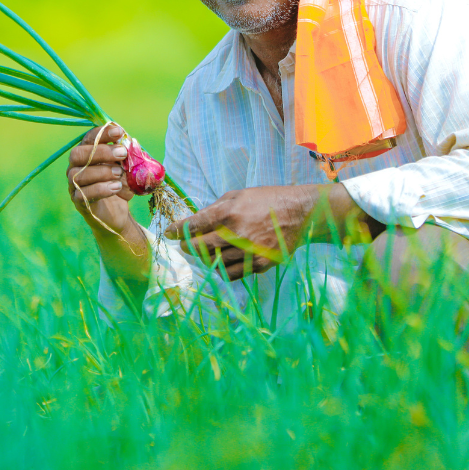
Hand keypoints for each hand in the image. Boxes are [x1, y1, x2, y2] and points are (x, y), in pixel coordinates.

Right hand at [66, 124, 135, 234]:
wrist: (116, 213)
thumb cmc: (119, 184)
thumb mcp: (125, 168)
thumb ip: (126, 156)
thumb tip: (130, 142)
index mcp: (86, 154)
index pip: (88, 139)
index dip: (102, 133)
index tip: (119, 131)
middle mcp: (75, 167)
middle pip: (77, 154)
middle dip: (101, 152)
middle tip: (122, 153)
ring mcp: (74, 185)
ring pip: (78, 174)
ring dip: (102, 171)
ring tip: (119, 173)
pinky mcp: (79, 202)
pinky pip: (83, 194)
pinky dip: (101, 189)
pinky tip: (116, 187)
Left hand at [163, 185, 322, 279]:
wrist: (299, 213)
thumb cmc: (266, 200)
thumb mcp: (238, 195)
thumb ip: (214, 209)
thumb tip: (195, 221)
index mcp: (229, 213)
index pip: (194, 225)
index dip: (178, 230)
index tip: (169, 233)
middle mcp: (237, 234)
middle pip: (200, 247)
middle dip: (187, 247)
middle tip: (184, 245)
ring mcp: (249, 252)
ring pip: (215, 264)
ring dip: (204, 259)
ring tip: (203, 253)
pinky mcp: (260, 264)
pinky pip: (233, 274)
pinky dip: (222, 270)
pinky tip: (220, 262)